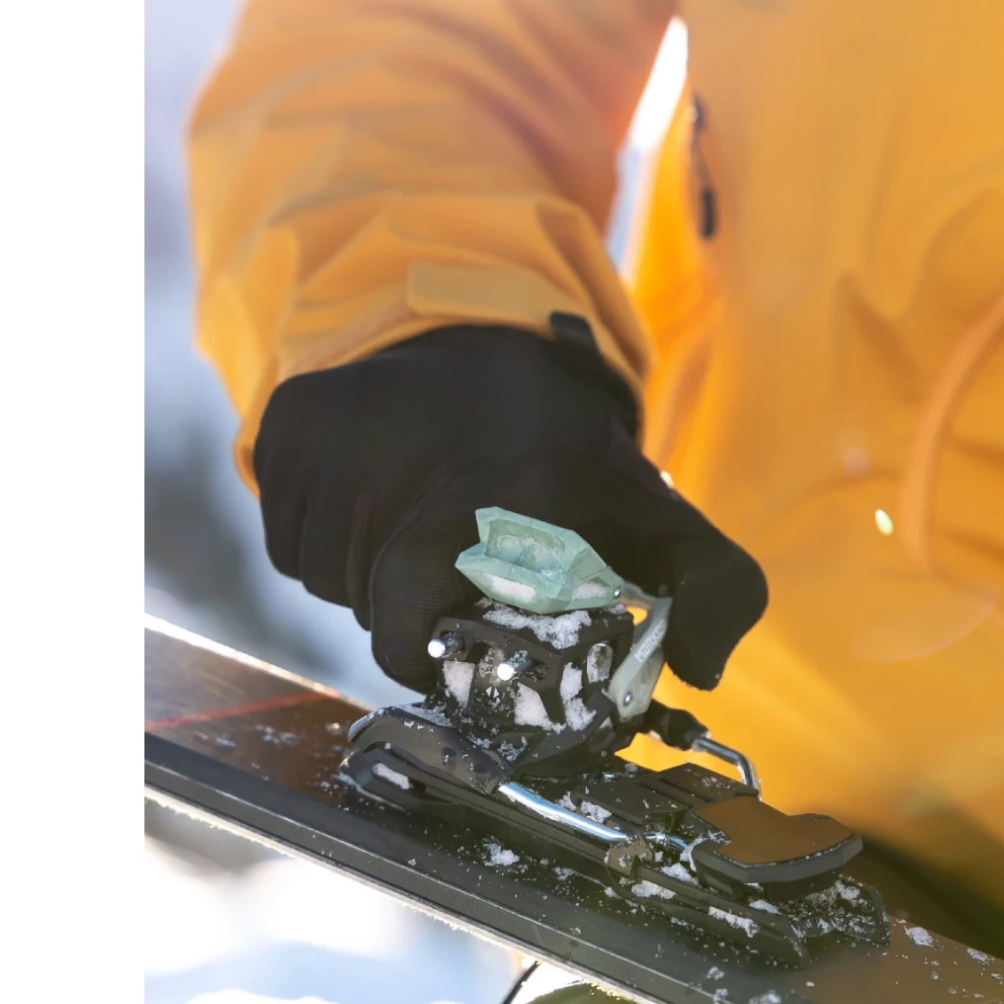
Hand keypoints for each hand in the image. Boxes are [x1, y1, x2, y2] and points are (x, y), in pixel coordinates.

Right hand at [253, 324, 767, 690]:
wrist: (482, 334)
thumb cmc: (566, 449)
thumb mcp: (656, 511)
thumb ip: (715, 588)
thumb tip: (703, 669)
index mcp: (499, 495)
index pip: (416, 631)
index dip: (429, 657)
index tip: (456, 646)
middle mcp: (401, 464)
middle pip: (375, 612)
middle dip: (416, 613)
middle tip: (456, 571)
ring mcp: (336, 446)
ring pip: (328, 581)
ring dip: (369, 581)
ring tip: (421, 527)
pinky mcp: (290, 428)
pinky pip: (287, 543)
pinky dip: (325, 544)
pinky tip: (379, 503)